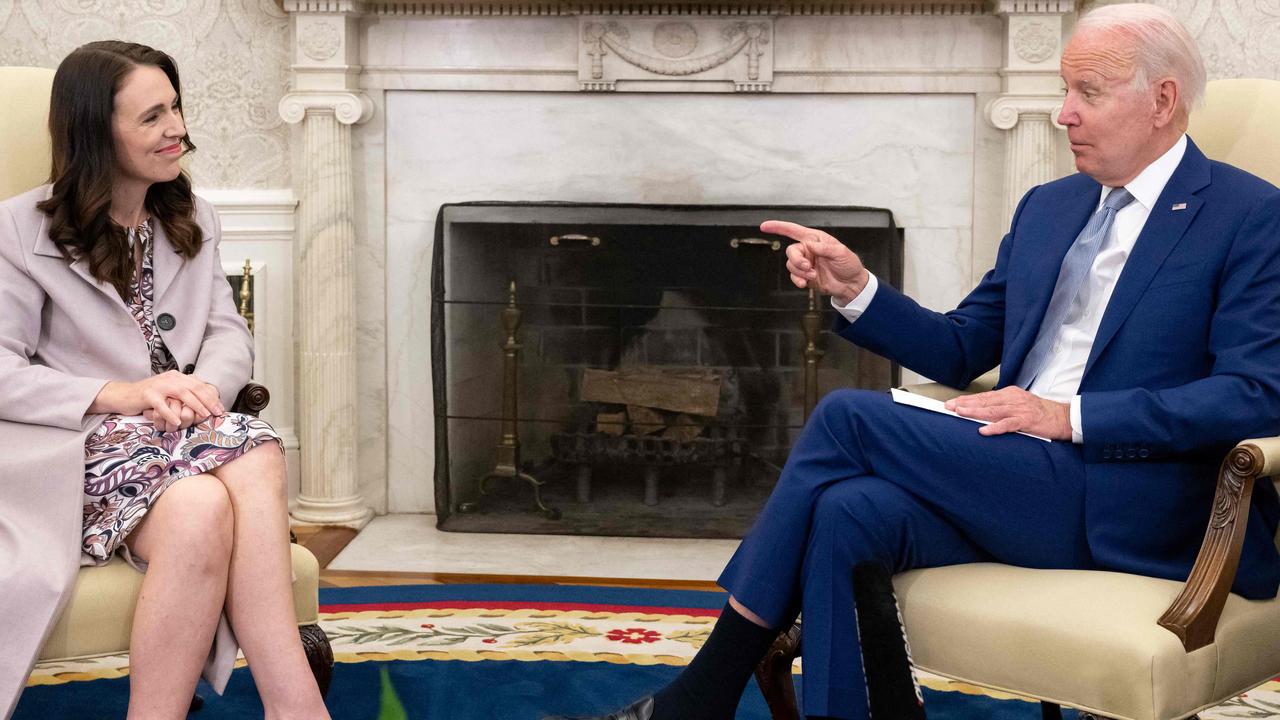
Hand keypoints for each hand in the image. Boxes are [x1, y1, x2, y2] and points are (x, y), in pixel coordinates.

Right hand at [92, 370, 223, 427]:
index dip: (212, 396)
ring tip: (203, 416)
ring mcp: (159, 385)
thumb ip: (185, 394)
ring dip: (195, 405)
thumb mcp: (170, 393)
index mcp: (177, 377)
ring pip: (182, 394)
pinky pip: (162, 405)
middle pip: (194, 388)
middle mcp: (170, 378)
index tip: (221, 408)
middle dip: (208, 401)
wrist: (124, 395)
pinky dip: (171, 414)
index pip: (199, 385)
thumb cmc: (150, 398)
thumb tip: (206, 405)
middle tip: (217, 412)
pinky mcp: (148, 394)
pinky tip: (177, 422)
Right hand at [762, 220, 869, 304]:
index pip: (794, 230)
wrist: (850, 285)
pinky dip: (798, 280)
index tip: (765, 226)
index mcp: (815, 239)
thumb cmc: (849, 265)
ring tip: (813, 275)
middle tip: (808, 267)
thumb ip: (824, 248)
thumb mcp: (841, 253)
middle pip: (791, 251)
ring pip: (791, 265)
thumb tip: (810, 245)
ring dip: (801, 272)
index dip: (779, 227)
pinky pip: (794, 276)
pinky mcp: (805, 276)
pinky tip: (805, 283)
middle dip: (797, 260)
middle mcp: (808, 250)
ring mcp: (806, 263)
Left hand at [944, 386, 1072, 440]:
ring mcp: (1020, 409)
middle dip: (965, 403)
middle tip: (949, 407)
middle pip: (984, 401)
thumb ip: (1002, 406)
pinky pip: (1008, 424)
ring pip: (993, 410)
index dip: (967, 399)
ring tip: (960, 413)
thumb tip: (981, 410)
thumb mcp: (1019, 404)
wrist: (1063, 417)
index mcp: (1010, 393)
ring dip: (975, 411)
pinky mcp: (1027, 421)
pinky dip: (995, 427)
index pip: (984, 396)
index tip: (952, 402)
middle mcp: (1013, 398)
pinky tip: (983, 430)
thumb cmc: (1040, 412)